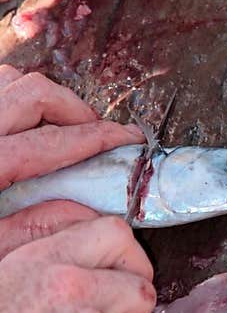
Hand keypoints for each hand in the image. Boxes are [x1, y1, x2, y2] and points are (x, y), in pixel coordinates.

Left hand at [0, 65, 143, 259]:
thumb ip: (33, 231)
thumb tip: (83, 213)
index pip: (52, 140)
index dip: (99, 138)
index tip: (130, 140)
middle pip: (36, 92)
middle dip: (77, 111)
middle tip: (98, 136)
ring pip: (12, 81)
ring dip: (45, 99)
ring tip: (64, 127)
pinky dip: (17, 98)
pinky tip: (28, 126)